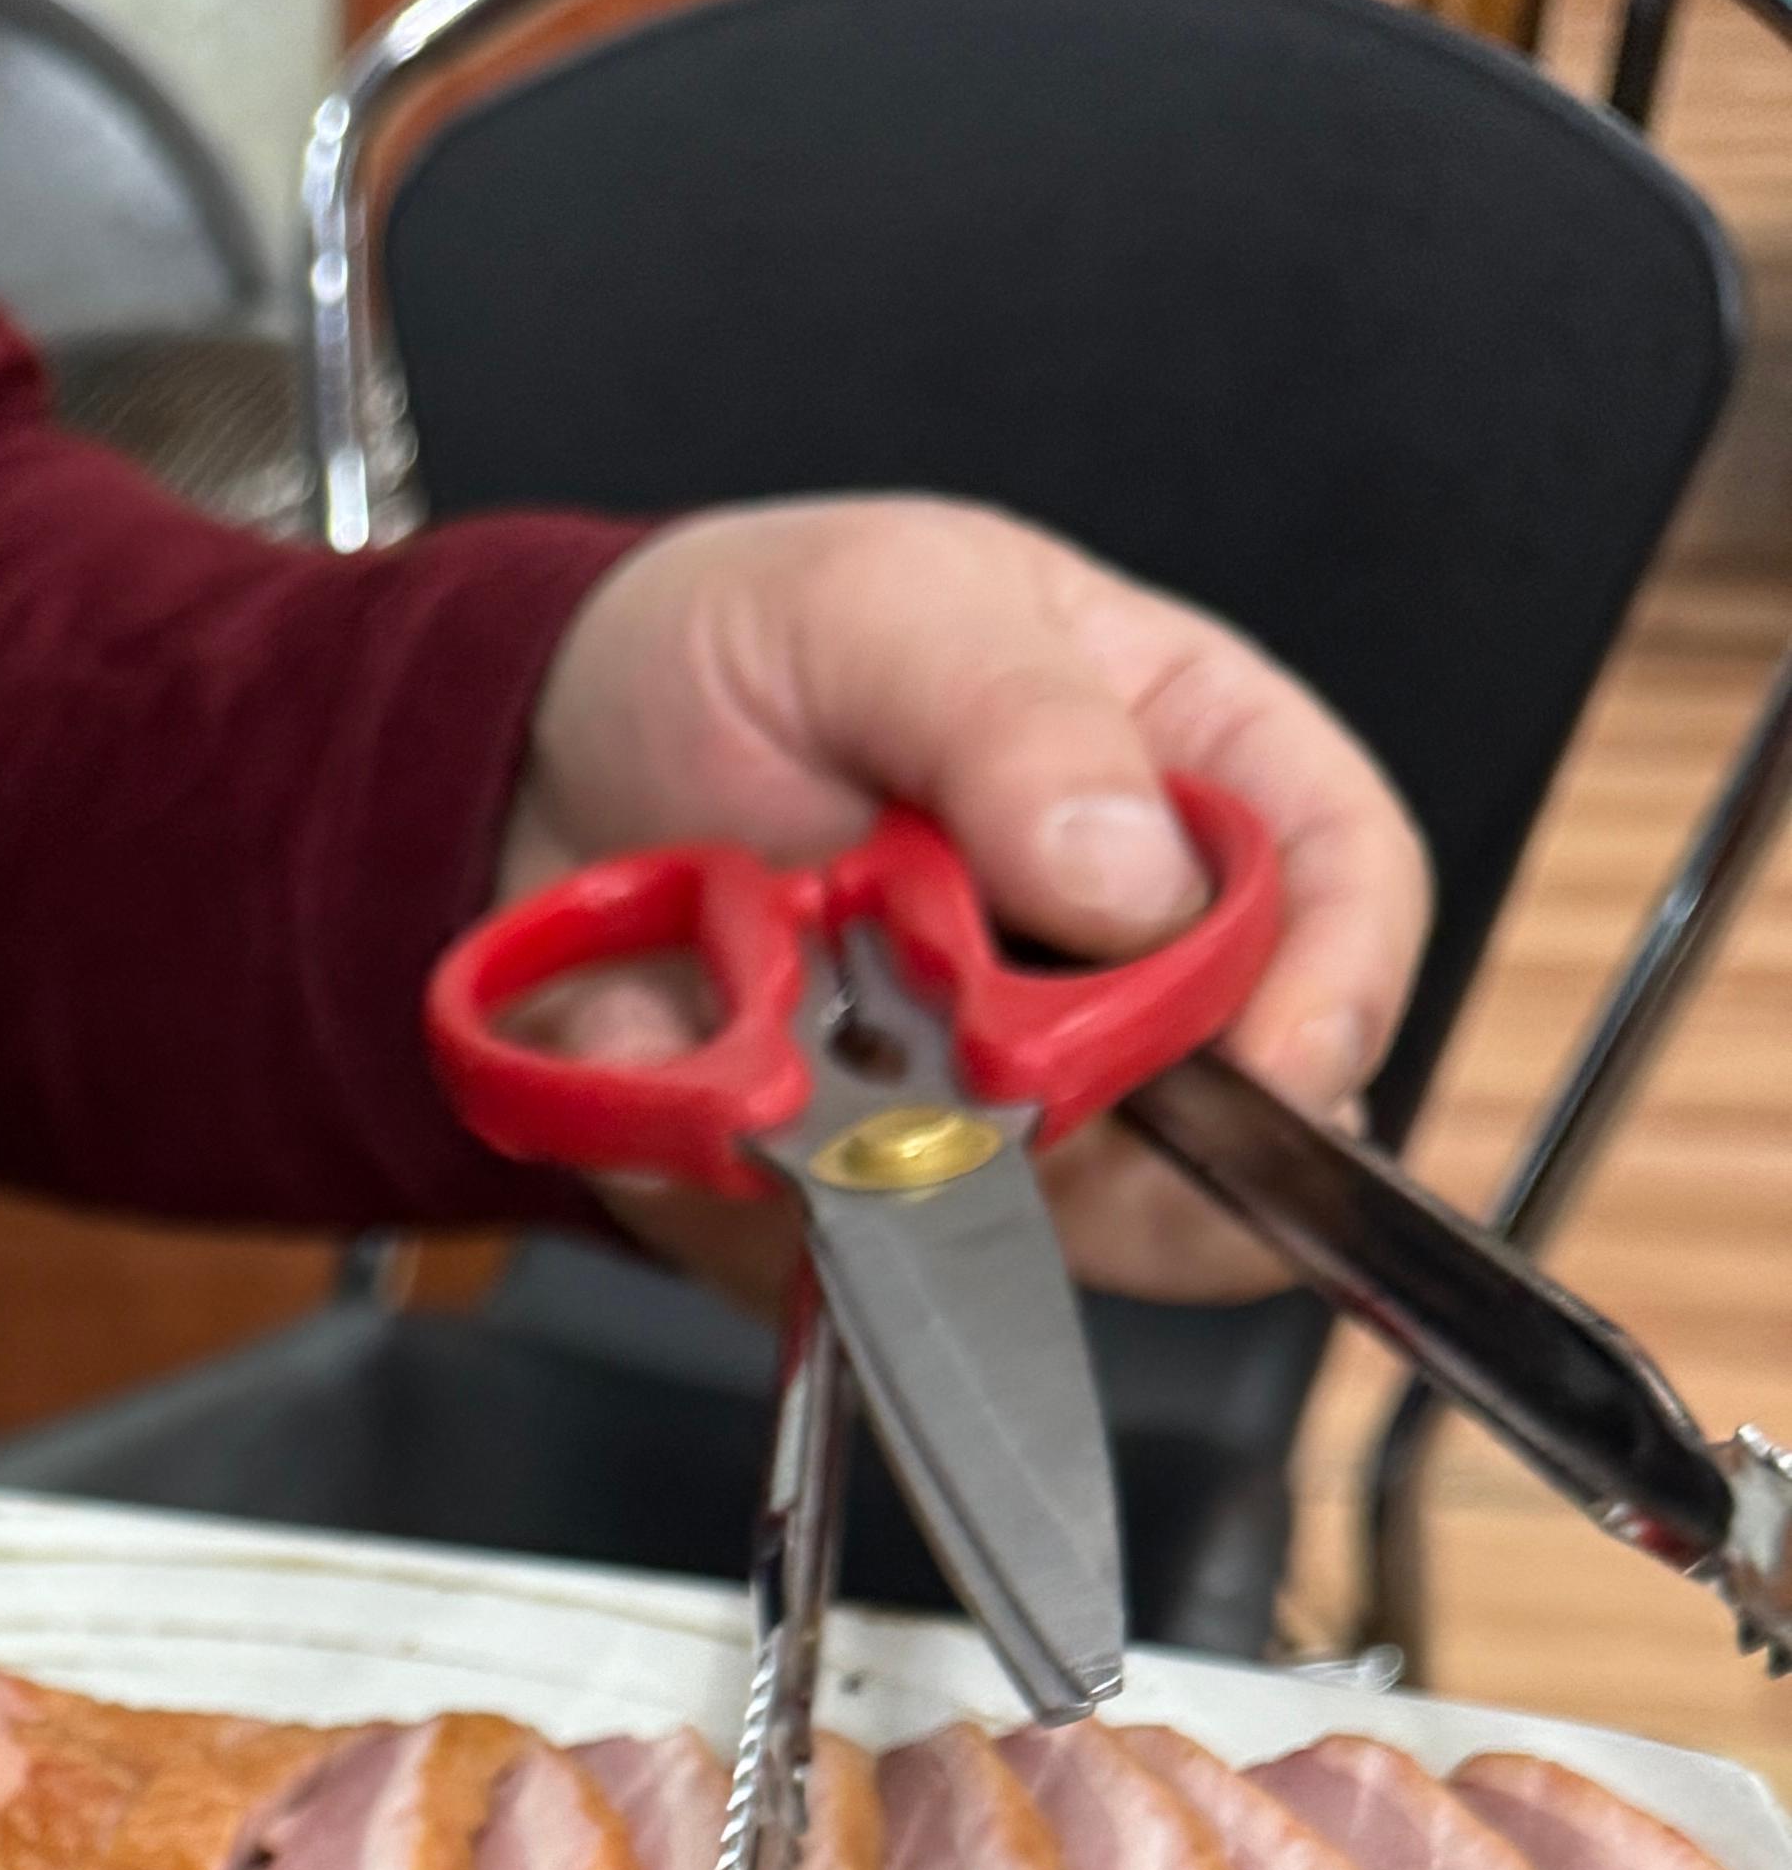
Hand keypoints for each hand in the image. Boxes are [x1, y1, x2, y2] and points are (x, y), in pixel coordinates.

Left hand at [506, 495, 1434, 1299]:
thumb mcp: (878, 605)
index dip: (1340, 986)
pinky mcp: (855, 1202)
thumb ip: (1014, 719)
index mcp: (1178, 774)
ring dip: (915, 1167)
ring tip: (779, 1042)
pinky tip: (675, 1075)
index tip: (1279, 1064)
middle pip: (1228, 1117)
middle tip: (982, 1070)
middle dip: (1120, 1129)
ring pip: (1043, 1228)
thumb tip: (1131, 868)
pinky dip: (742, 1194)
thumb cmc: (730, 653)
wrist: (528, 769)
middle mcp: (1108, 966)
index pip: (1342, 886)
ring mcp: (989, 1104)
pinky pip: (833, 1264)